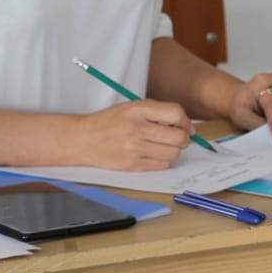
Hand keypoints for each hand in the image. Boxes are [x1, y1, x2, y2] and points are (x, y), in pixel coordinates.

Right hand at [78, 99, 193, 170]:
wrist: (84, 139)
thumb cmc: (112, 121)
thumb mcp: (134, 107)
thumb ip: (159, 112)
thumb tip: (187, 127)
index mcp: (138, 110)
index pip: (175, 114)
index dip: (185, 120)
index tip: (184, 124)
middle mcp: (137, 129)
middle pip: (178, 137)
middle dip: (183, 138)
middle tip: (178, 137)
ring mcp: (134, 149)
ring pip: (173, 153)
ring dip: (175, 150)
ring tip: (165, 145)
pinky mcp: (132, 165)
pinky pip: (161, 165)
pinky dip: (164, 160)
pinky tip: (155, 153)